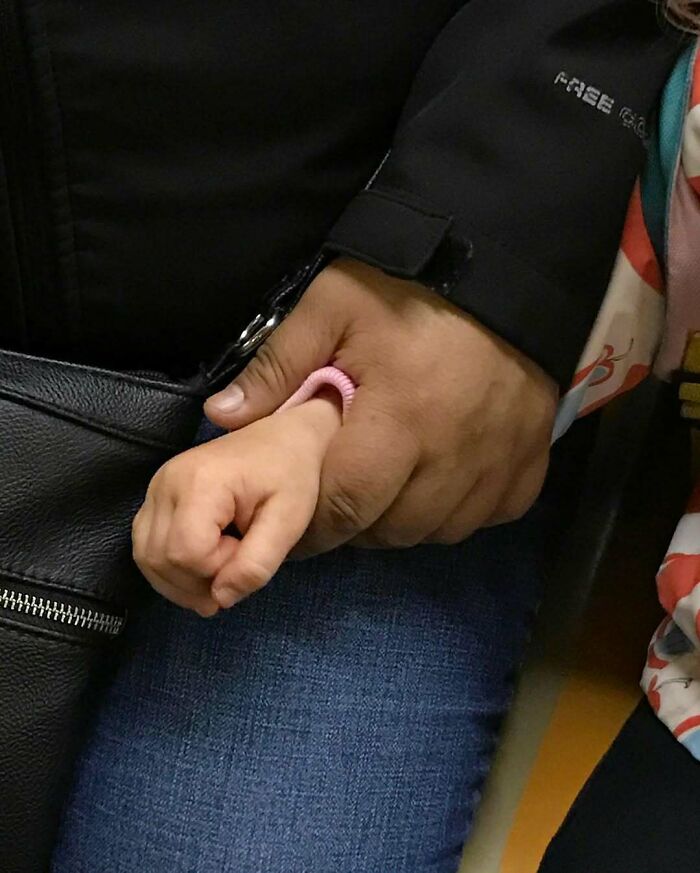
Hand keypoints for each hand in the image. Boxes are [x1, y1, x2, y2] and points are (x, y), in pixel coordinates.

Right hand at [132, 394, 340, 615]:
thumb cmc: (291, 475)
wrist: (283, 438)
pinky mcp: (155, 495)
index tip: (247, 552)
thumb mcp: (288, 522)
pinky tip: (203, 565)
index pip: (186, 554)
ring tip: (221, 571)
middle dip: (198, 581)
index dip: (216, 571)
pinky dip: (170, 567)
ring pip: (146, 557)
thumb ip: (256, 564)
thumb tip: (219, 598)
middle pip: (160, 559)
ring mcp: (156, 487)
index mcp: (200, 482)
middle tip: (237, 566)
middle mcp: (167, 482)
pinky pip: (146, 546)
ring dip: (181, 581)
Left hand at [205, 259, 558, 554]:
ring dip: (403, 523)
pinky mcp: (528, 466)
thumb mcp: (333, 308)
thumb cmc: (411, 291)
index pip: (346, 505)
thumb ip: (277, 366)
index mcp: (398, 421)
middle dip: (355, 525)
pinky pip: (487, 517)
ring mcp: (497, 465)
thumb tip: (222, 419)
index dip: (315, 525)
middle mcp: (452, 456)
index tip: (298, 519)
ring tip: (386, 490)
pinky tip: (440, 484)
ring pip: (438, 531)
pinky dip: (457, 513)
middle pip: (392, 530)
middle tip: (341, 497)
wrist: (505, 275)